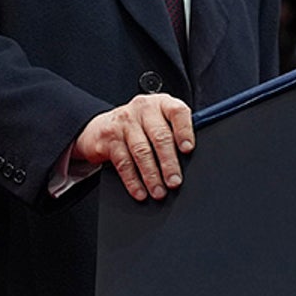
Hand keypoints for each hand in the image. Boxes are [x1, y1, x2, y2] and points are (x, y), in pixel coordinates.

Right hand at [74, 93, 193, 201]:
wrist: (104, 127)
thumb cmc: (140, 126)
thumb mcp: (158, 121)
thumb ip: (174, 132)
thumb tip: (192, 158)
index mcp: (161, 104)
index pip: (177, 111)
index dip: (184, 130)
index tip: (188, 149)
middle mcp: (142, 109)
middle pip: (159, 136)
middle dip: (169, 163)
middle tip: (174, 182)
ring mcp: (124, 122)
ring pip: (141, 151)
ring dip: (151, 175)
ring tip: (159, 192)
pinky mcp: (108, 138)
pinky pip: (123, 162)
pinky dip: (133, 181)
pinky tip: (140, 192)